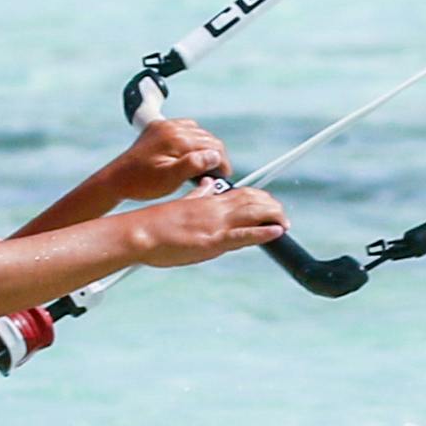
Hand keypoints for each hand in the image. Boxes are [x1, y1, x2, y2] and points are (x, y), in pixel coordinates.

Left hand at [109, 114, 232, 197]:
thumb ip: (193, 165)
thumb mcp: (169, 179)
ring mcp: (164, 126)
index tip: (224, 177)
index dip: (222, 162)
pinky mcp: (158, 128)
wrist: (117, 180)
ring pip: (197, 133)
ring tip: (202, 167)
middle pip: (207, 138)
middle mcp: (171, 127)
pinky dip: (192, 141)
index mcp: (175, 138)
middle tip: (215, 175)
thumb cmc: (141, 183)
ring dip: (204, 148)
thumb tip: (214, 156)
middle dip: (215, 156)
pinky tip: (189, 155)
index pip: (212, 145)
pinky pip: (184, 129)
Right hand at [113, 184, 286, 267]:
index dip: (260, 198)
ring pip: (253, 213)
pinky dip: (264, 232)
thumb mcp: (180, 205)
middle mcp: (215, 209)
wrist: (139, 234)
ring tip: (285, 223)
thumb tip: (206, 185)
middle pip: (253, 201)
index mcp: (207, 201)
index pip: (241, 193)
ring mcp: (215, 224)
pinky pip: (244, 235)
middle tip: (282, 216)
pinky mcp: (212, 240)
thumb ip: (196, 195)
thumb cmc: (154, 224)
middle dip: (271, 207)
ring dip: (273, 217)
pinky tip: (277, 232)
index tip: (269, 204)